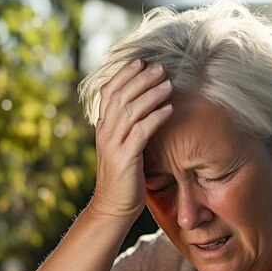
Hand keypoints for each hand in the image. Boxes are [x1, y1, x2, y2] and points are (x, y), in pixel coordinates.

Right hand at [89, 59, 172, 221]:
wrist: (112, 208)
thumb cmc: (123, 177)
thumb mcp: (122, 147)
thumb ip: (127, 128)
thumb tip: (144, 108)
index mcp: (103, 127)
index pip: (108, 93)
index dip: (123, 75)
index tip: (141, 61)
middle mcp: (105, 132)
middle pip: (120, 97)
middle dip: (141, 79)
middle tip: (160, 68)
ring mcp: (113, 145)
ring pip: (130, 111)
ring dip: (151, 95)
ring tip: (168, 84)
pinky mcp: (125, 158)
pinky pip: (140, 132)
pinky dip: (155, 118)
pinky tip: (169, 109)